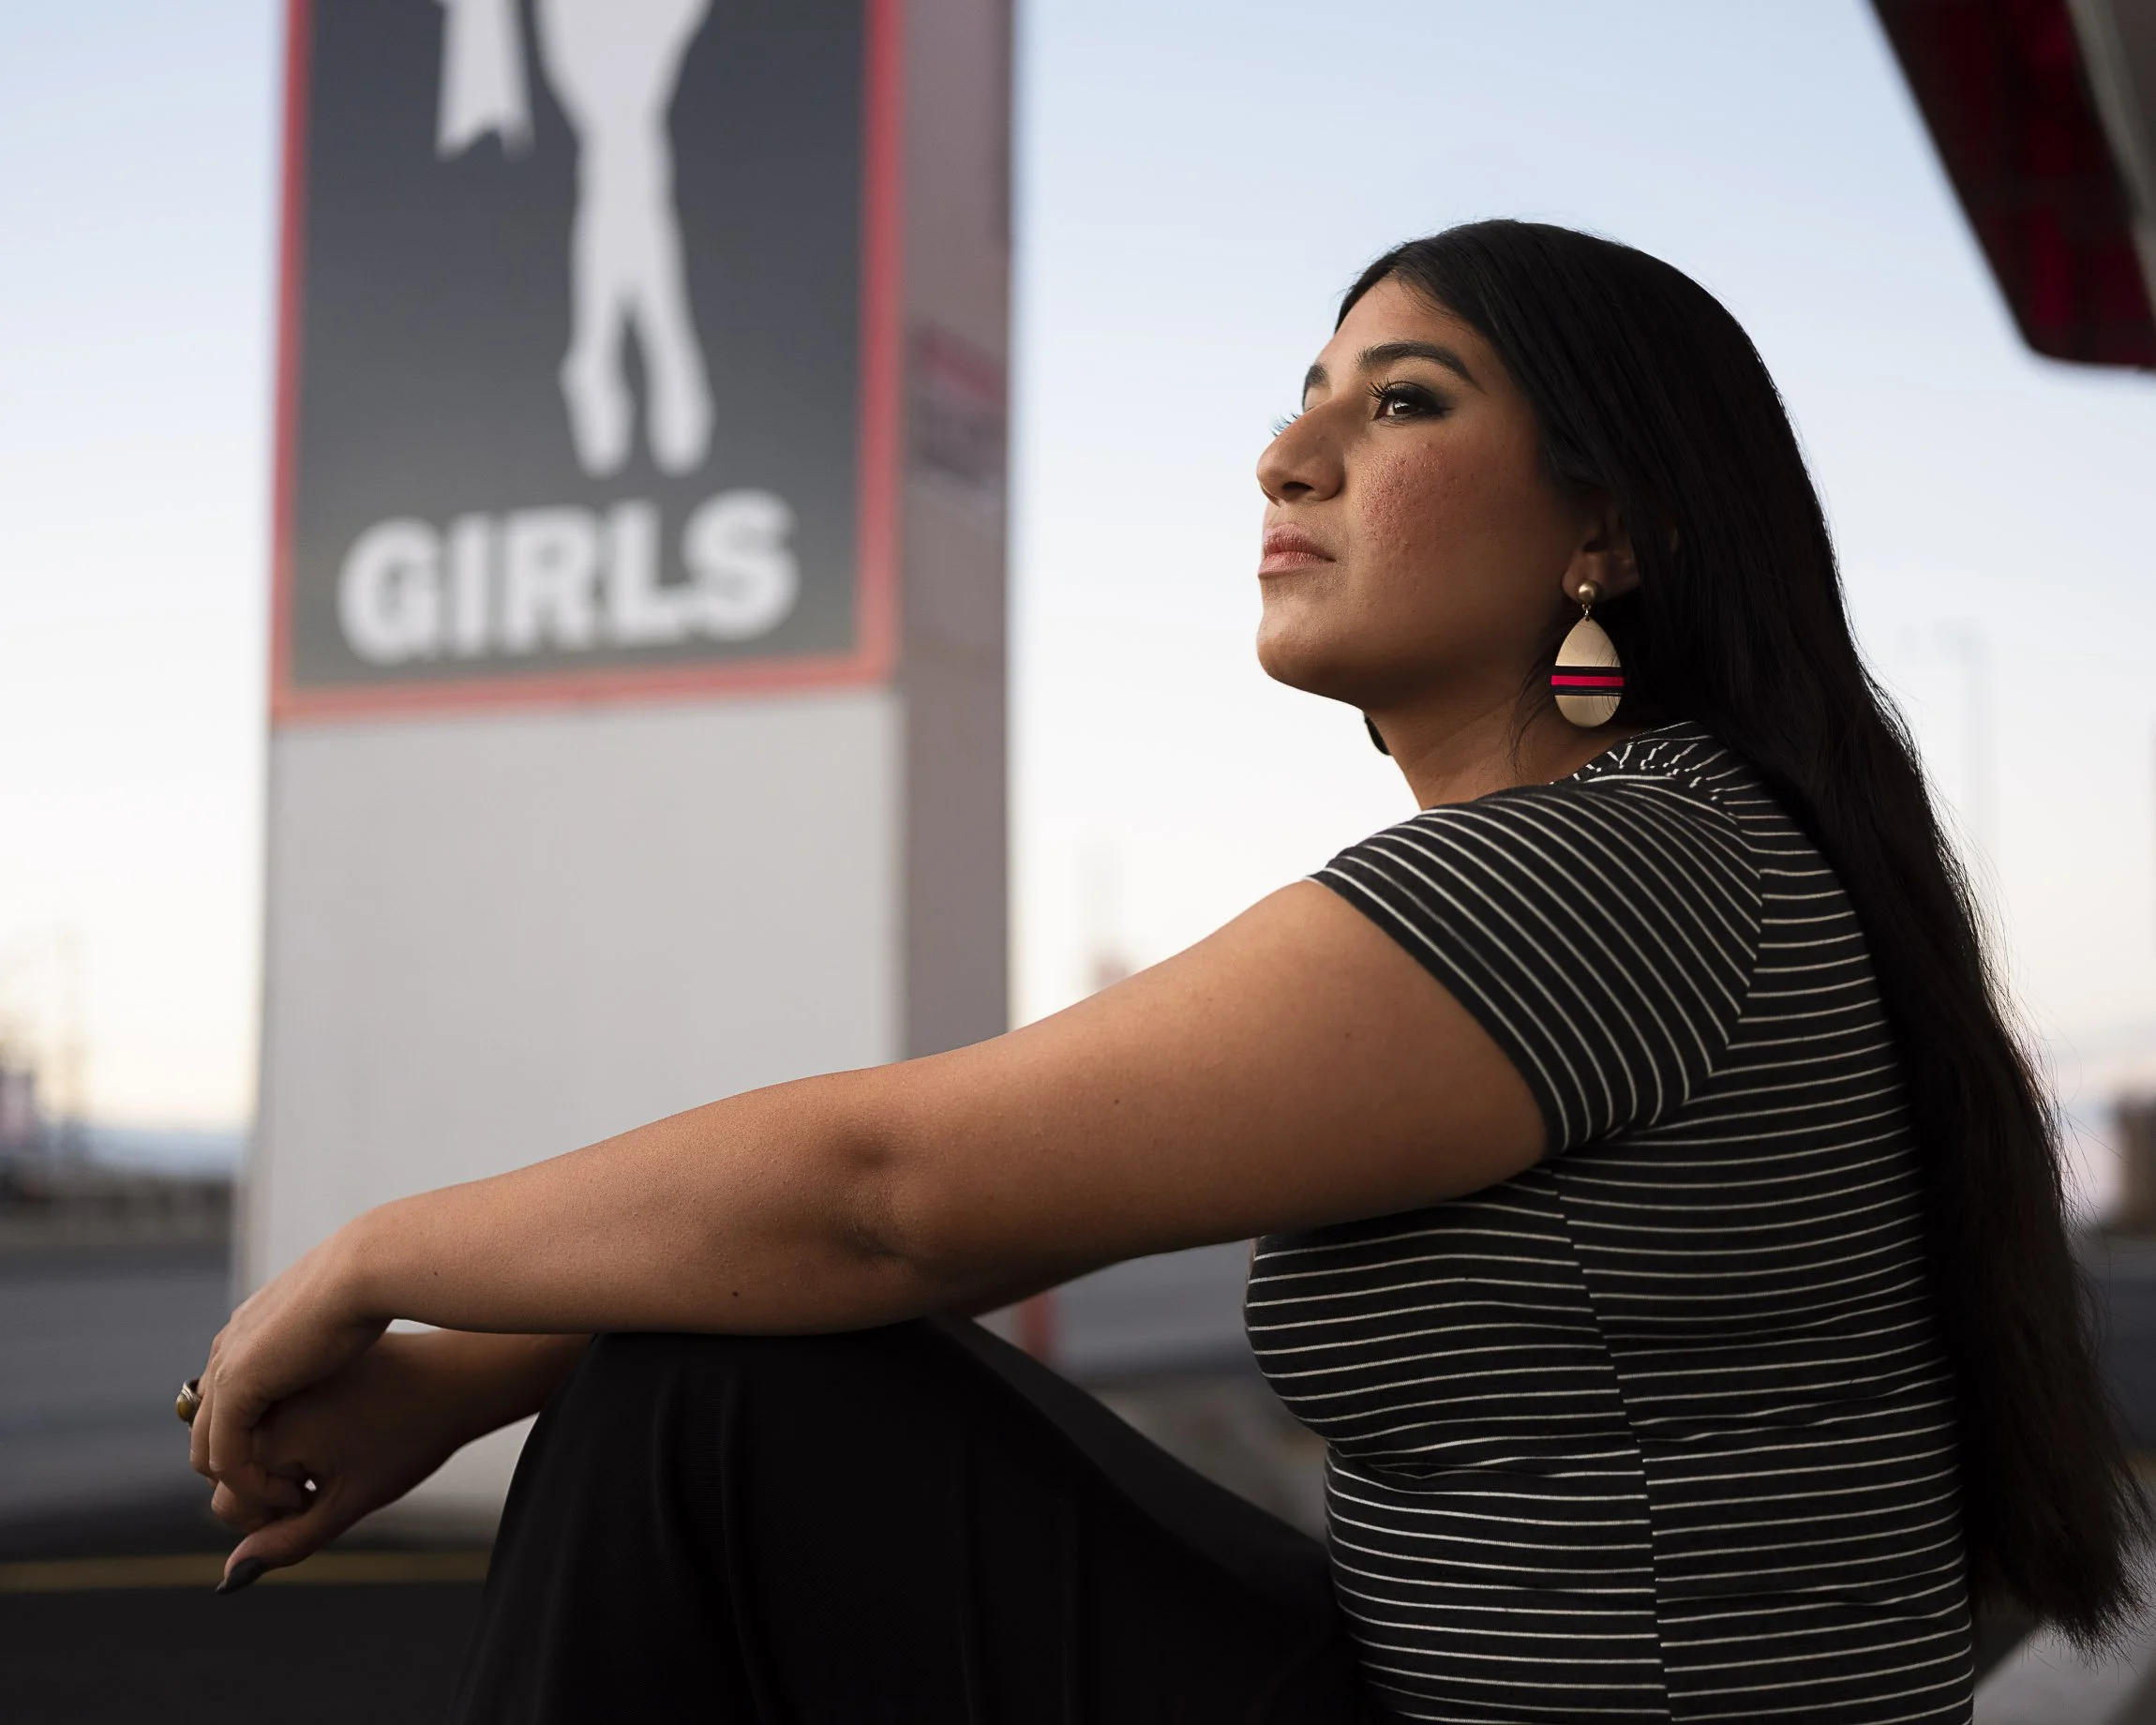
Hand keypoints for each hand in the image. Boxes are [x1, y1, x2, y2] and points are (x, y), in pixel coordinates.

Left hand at [189, 1225, 387, 1513]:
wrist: (370, 1269)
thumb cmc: (378, 1286)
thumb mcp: (345, 1315)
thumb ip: (329, 1333)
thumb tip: (351, 1334)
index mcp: (251, 1330)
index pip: (232, 1399)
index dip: (260, 1438)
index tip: (306, 1462)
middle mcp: (228, 1350)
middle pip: (211, 1429)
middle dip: (245, 1469)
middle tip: (293, 1491)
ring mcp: (226, 1369)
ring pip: (210, 1450)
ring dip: (246, 1485)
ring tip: (295, 1498)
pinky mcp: (235, 1388)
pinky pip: (225, 1457)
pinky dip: (251, 1485)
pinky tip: (294, 1494)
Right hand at [201, 1330, 482, 1579]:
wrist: (453, 1377)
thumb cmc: (409, 1438)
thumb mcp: (347, 1502)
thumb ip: (287, 1543)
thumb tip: (232, 1576)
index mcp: (267, 1432)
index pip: (229, 1503)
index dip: (276, 1515)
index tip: (323, 1494)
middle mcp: (262, 1397)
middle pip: (234, 1473)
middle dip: (272, 1488)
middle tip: (329, 1477)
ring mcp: (279, 1375)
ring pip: (251, 1443)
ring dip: (278, 1461)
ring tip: (334, 1451)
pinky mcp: (297, 1364)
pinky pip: (271, 1412)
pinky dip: (290, 1431)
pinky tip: (334, 1427)